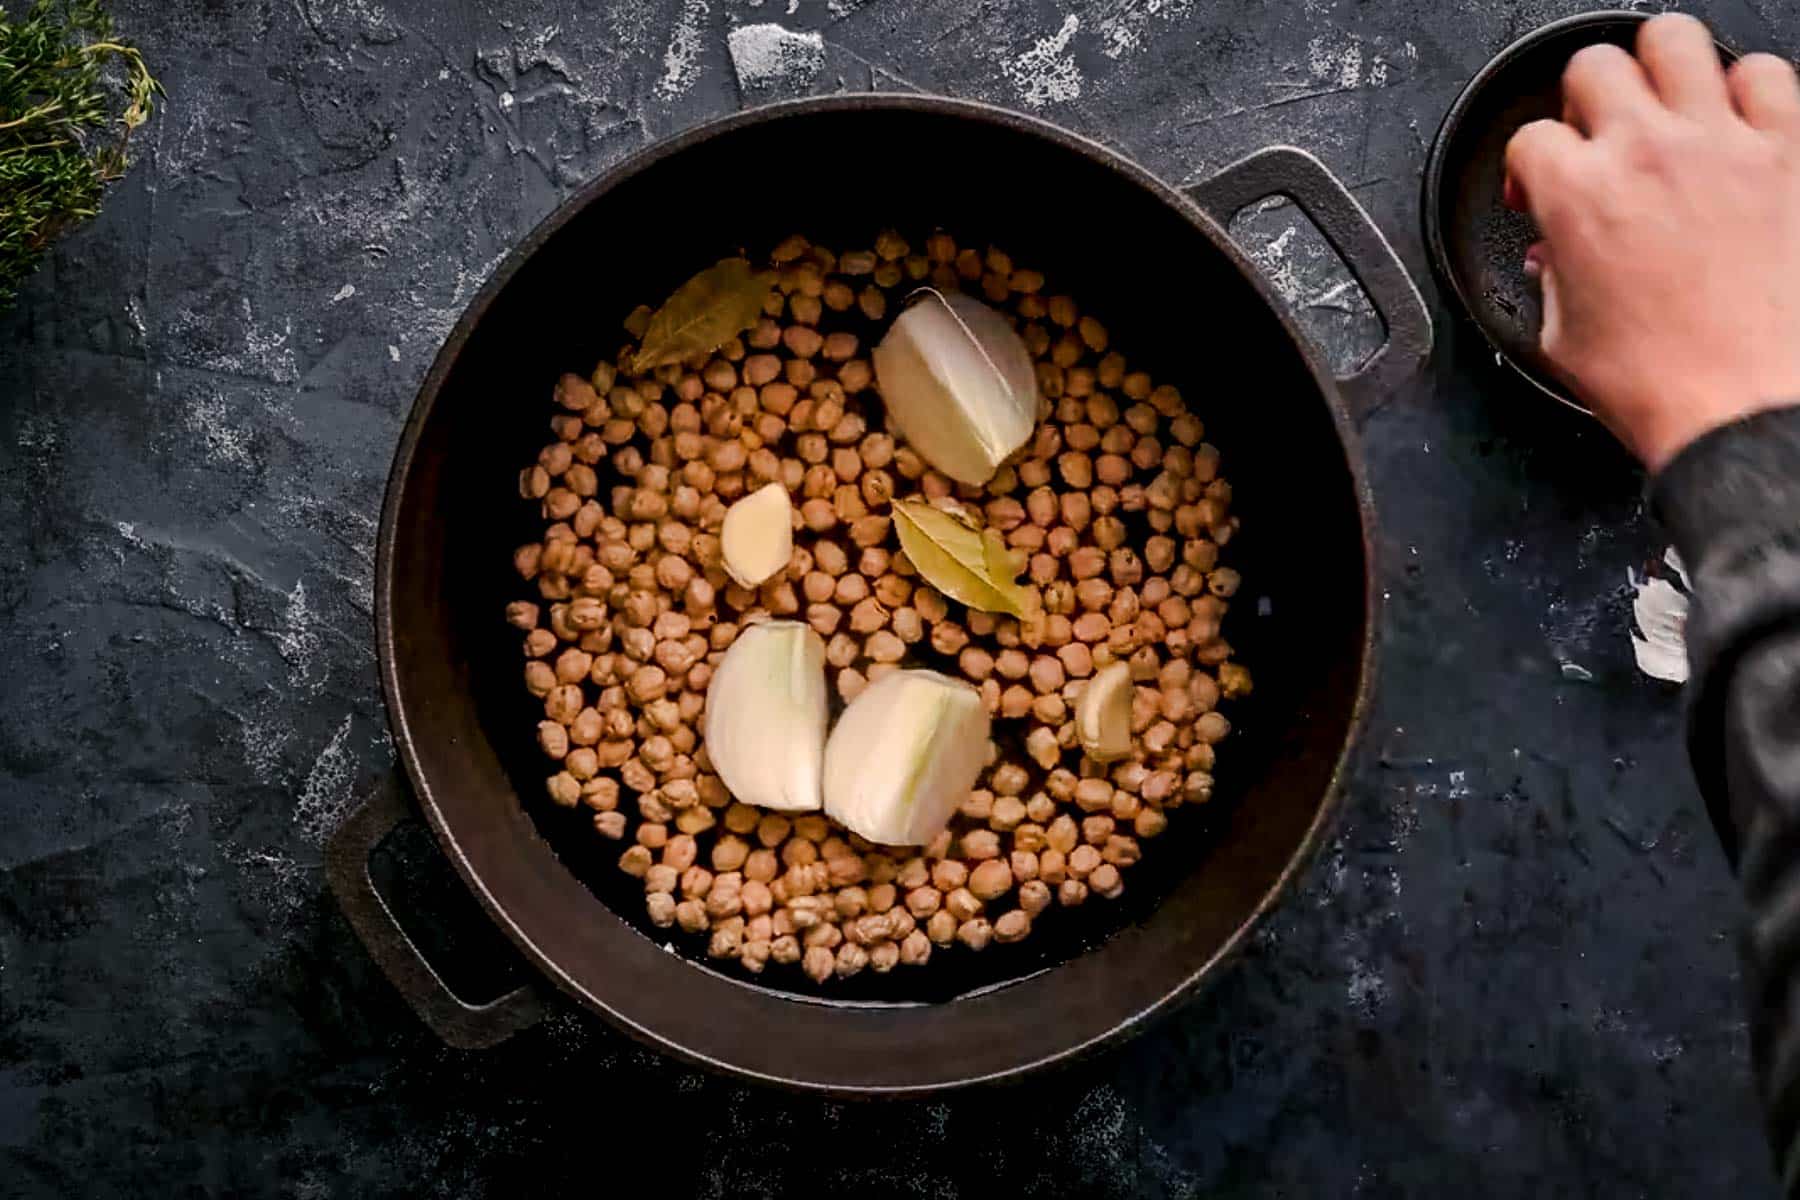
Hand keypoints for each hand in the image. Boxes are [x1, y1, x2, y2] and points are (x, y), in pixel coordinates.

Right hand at [1504, 14, 1799, 471]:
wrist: (1742, 409)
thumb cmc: (1660, 384)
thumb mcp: (1563, 335)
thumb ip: (1551, 275)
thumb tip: (1555, 254)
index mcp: (1578, 196)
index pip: (1528, 138)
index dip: (1526, 170)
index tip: (1539, 197)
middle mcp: (1647, 153)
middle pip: (1593, 65)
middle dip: (1582, 103)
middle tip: (1596, 141)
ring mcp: (1723, 145)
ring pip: (1677, 40)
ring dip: (1659, 73)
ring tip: (1662, 111)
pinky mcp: (1788, 154)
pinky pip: (1766, 74)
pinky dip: (1746, 90)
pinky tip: (1734, 127)